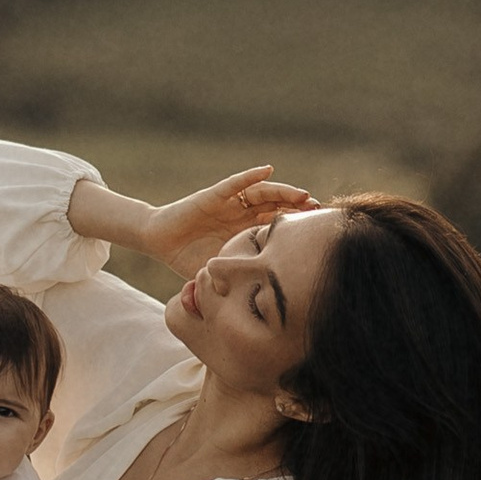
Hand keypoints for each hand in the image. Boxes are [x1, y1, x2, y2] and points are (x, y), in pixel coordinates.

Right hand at [133, 164, 315, 272]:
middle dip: (298, 207)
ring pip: (262, 193)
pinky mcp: (214, 195)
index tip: (318, 233)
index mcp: (246, 232)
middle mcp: (242, 214)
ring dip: (283, 192)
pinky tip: (268, 170)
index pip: (277, 226)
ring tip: (303, 195)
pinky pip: (236, 184)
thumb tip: (261, 309)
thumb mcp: (222, 273)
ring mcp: (230, 203)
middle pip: (276, 206)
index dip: (296, 227)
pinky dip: (251, 176)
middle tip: (319, 211)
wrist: (161, 242)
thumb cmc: (190, 259)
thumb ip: (239, 283)